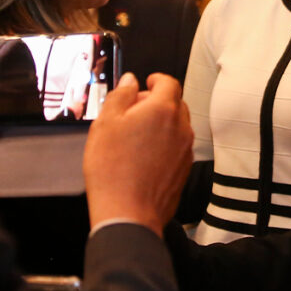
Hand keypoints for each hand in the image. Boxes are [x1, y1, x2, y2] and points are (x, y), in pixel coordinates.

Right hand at [83, 73, 193, 236]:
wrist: (128, 212)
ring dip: (161, 123)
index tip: (148, 81)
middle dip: (157, 101)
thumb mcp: (105, 123)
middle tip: (134, 110)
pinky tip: (143, 155)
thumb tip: (130, 80)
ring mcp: (186, 148)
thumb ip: (120, 95)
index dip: (157, 79)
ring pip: (177, 125)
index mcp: (163, 110)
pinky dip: (164, 143)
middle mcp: (181, 126)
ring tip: (135, 135)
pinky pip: (177, 146)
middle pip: (175, 103)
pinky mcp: (185, 168)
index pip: (169, 83)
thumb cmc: (113, 169)